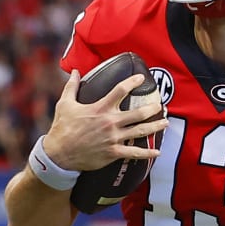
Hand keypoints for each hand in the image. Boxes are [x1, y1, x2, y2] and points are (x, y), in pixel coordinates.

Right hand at [41, 71, 168, 173]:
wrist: (59, 154)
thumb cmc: (62, 128)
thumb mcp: (64, 104)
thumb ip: (72, 86)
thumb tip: (75, 71)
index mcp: (100, 108)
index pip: (120, 90)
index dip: (132, 82)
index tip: (141, 78)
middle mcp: (110, 122)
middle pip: (138, 113)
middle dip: (152, 109)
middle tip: (160, 105)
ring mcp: (113, 138)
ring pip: (140, 131)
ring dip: (155, 126)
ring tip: (165, 122)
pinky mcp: (113, 153)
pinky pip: (134, 153)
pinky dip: (147, 153)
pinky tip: (157, 152)